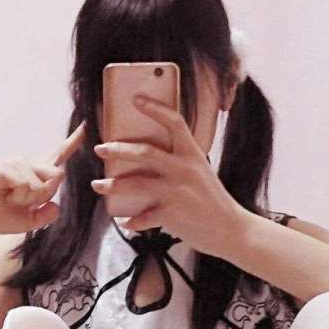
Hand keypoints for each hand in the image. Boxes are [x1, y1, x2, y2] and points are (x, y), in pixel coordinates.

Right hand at [0, 122, 85, 237]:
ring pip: (41, 182)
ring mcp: (14, 163)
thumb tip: (55, 205)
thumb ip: (48, 214)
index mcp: (36, 173)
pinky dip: (18, 197)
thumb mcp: (33, 220)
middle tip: (23, 202)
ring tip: (10, 199)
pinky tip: (4, 195)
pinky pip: (26, 184)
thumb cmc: (3, 218)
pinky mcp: (2, 168)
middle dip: (45, 195)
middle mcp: (27, 163)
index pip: (59, 155)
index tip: (87, 126)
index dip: (73, 141)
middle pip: (57, 175)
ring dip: (28, 199)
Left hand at [91, 96, 244, 256]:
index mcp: (193, 154)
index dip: (155, 108)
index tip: (136, 99)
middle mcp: (184, 169)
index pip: (174, 122)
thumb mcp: (201, 172)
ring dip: (113, 185)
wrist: (230, 229)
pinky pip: (143, 217)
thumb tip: (148, 157)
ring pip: (136, 184)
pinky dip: (131, 220)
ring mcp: (176, 192)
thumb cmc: (213, 200)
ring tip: (98, 184)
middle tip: (100, 148)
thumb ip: (180, 162)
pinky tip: (124, 221)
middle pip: (145, 152)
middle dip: (118, 149)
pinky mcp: (171, 214)